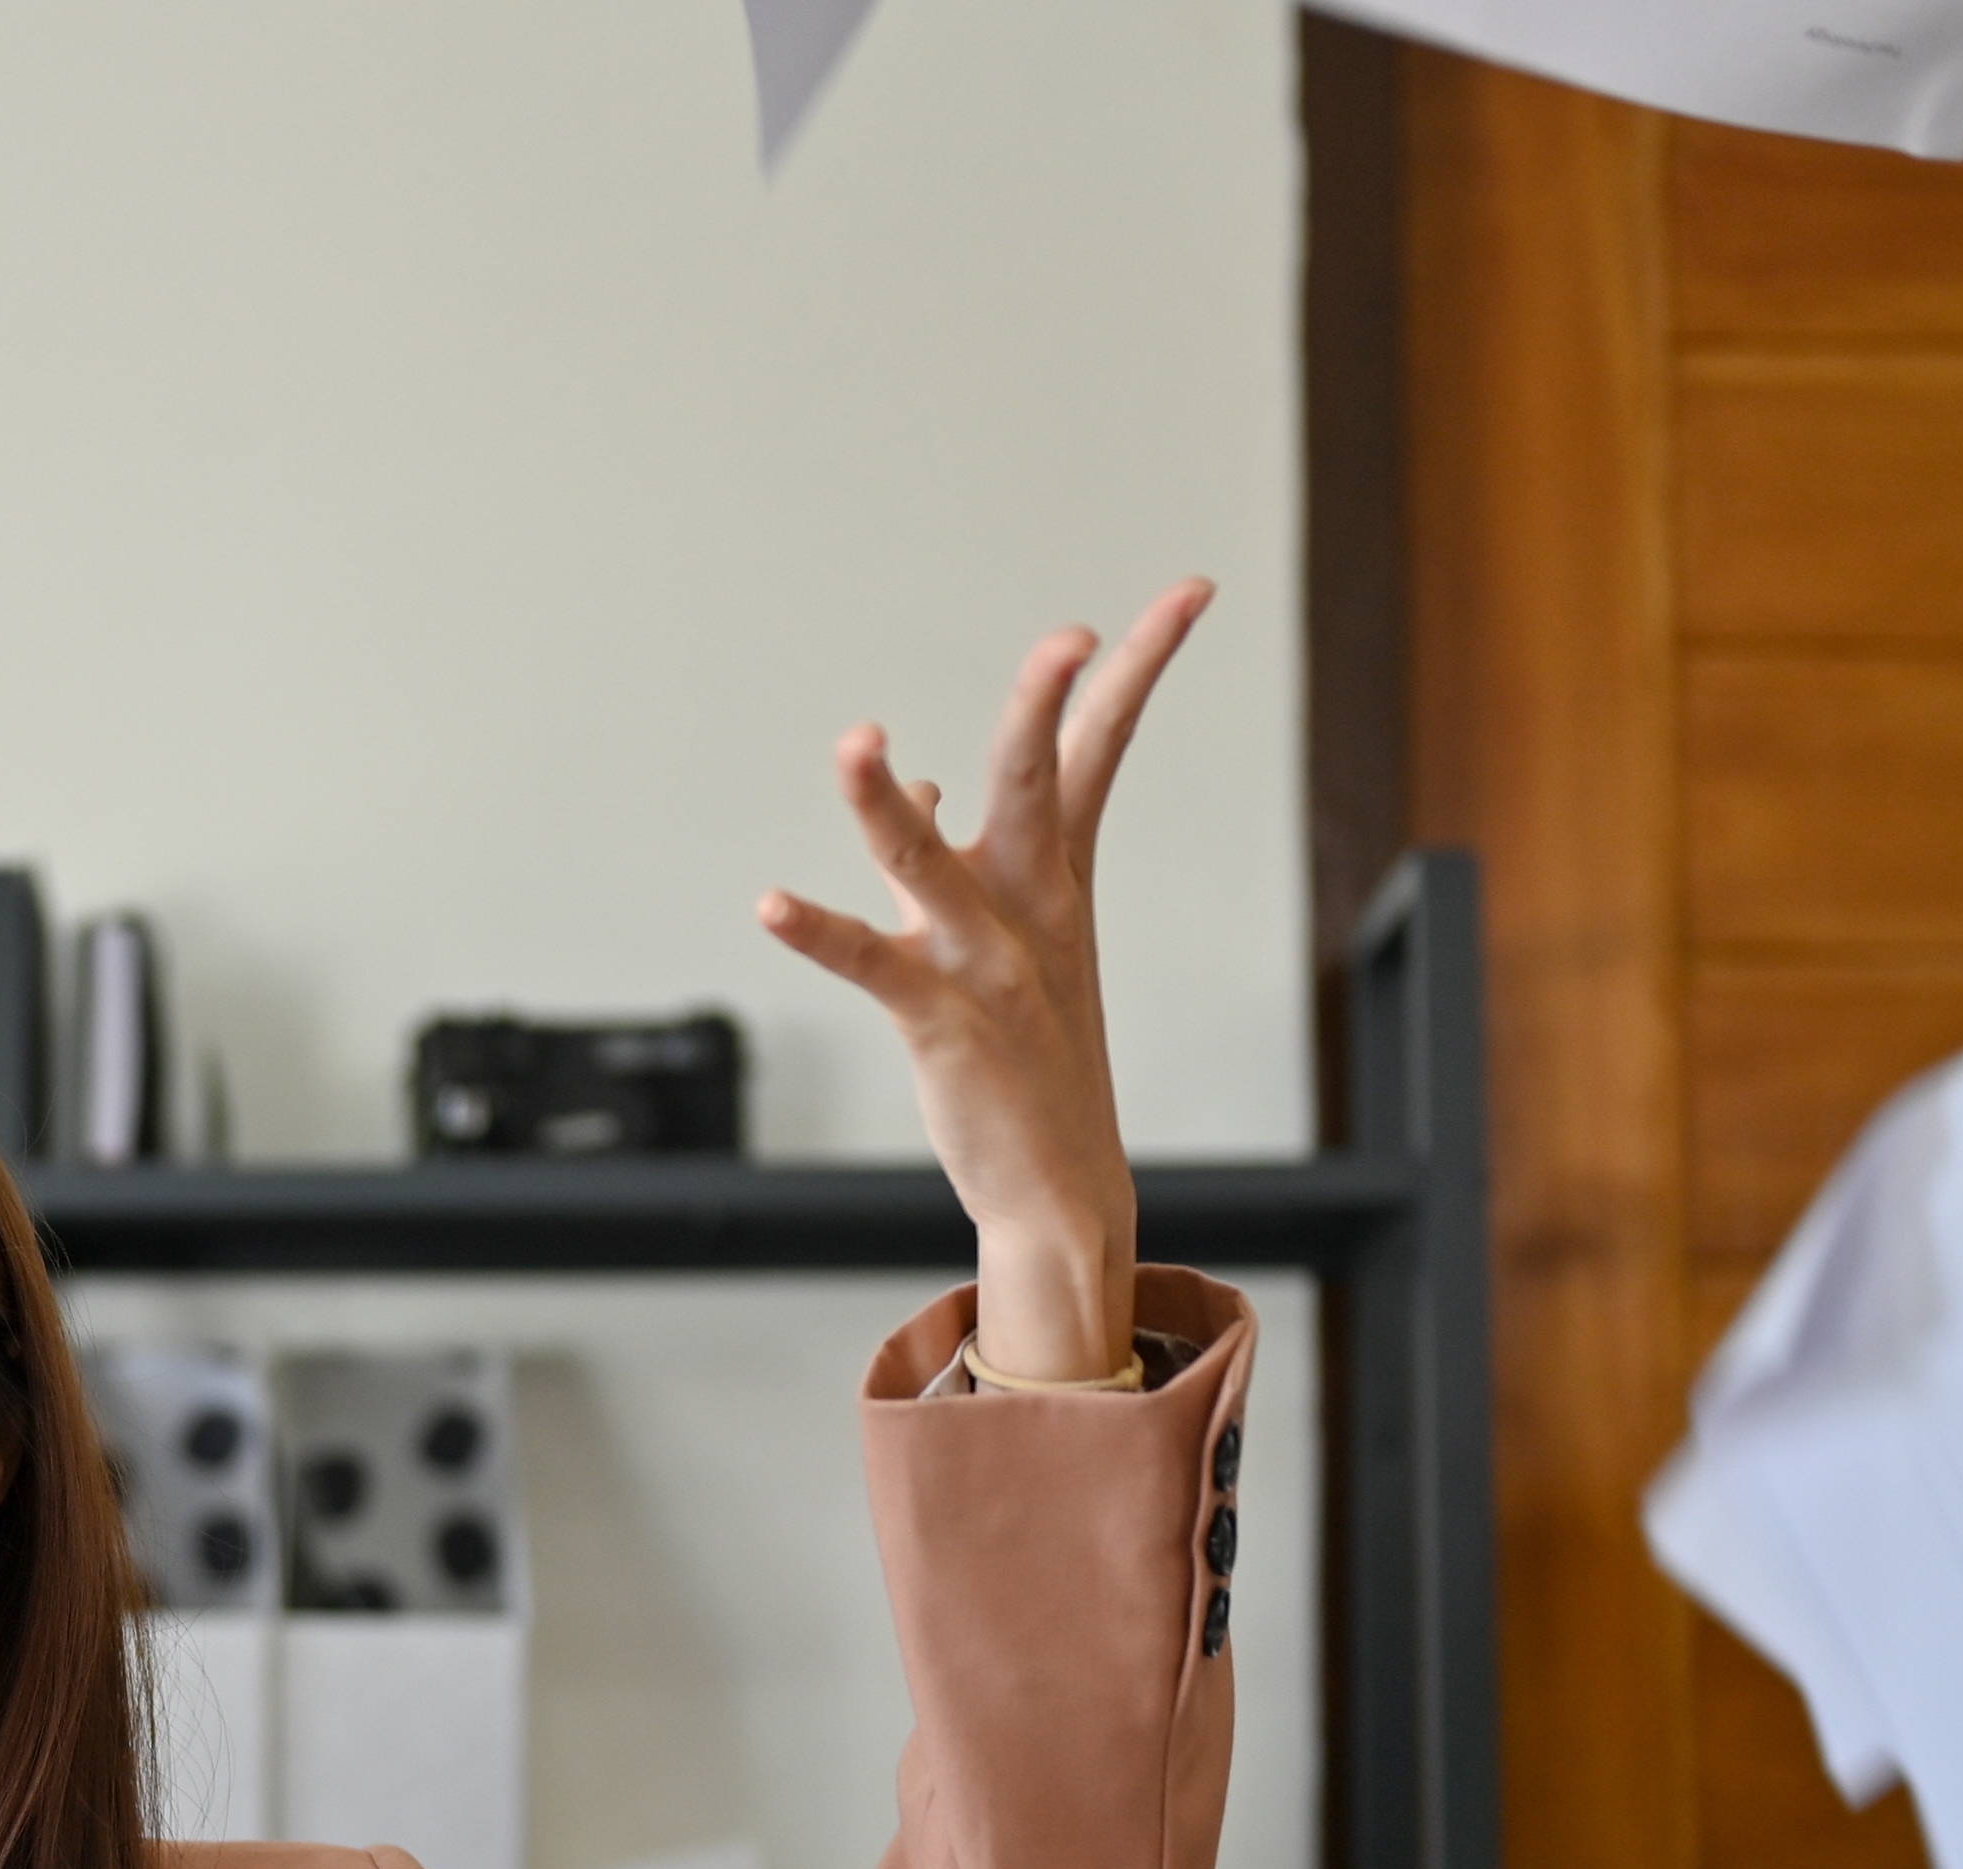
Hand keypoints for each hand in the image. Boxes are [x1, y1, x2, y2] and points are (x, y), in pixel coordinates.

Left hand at [754, 579, 1208, 1386]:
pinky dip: (819, 932)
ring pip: (932, 864)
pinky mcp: (940, 1020)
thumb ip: (957, 852)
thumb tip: (927, 789)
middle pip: (1038, 782)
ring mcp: (987, 963)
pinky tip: (773, 903)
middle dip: (1047, 706)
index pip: (1102, 748)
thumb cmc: (1032, 1051)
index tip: (1189, 591)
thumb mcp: (1009, 936)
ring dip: (889, 807)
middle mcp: (1031, 906)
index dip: (1141, 665)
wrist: (1057, 1184)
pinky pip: (870, 963)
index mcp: (1059, 875)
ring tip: (857, 742)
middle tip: (1067, 638)